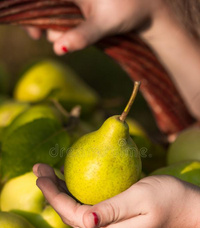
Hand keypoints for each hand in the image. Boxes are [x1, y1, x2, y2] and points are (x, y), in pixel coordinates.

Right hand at [26, 0, 166, 54]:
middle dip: (43, 24)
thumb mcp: (102, 24)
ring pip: (55, 12)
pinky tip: (64, 36)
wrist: (148, 8)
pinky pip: (65, 16)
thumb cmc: (128, 10)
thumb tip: (57, 49)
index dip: (31, 14)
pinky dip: (62, 27)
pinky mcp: (82, 6)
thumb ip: (80, 36)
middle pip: (46, 7)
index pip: (41, 0)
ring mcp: (76, 1)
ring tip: (62, 38)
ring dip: (54, 28)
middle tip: (43, 38)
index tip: (34, 34)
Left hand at [33, 163, 199, 227]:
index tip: (40, 175)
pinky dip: (75, 191)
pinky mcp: (115, 214)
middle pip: (70, 213)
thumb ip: (113, 209)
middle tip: (38, 168)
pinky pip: (88, 204)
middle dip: (51, 192)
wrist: (188, 204)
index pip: (73, 214)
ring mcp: (111, 223)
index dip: (53, 196)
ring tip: (47, 172)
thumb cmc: (169, 197)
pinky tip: (71, 178)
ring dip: (60, 191)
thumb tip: (84, 220)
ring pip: (77, 209)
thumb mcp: (142, 198)